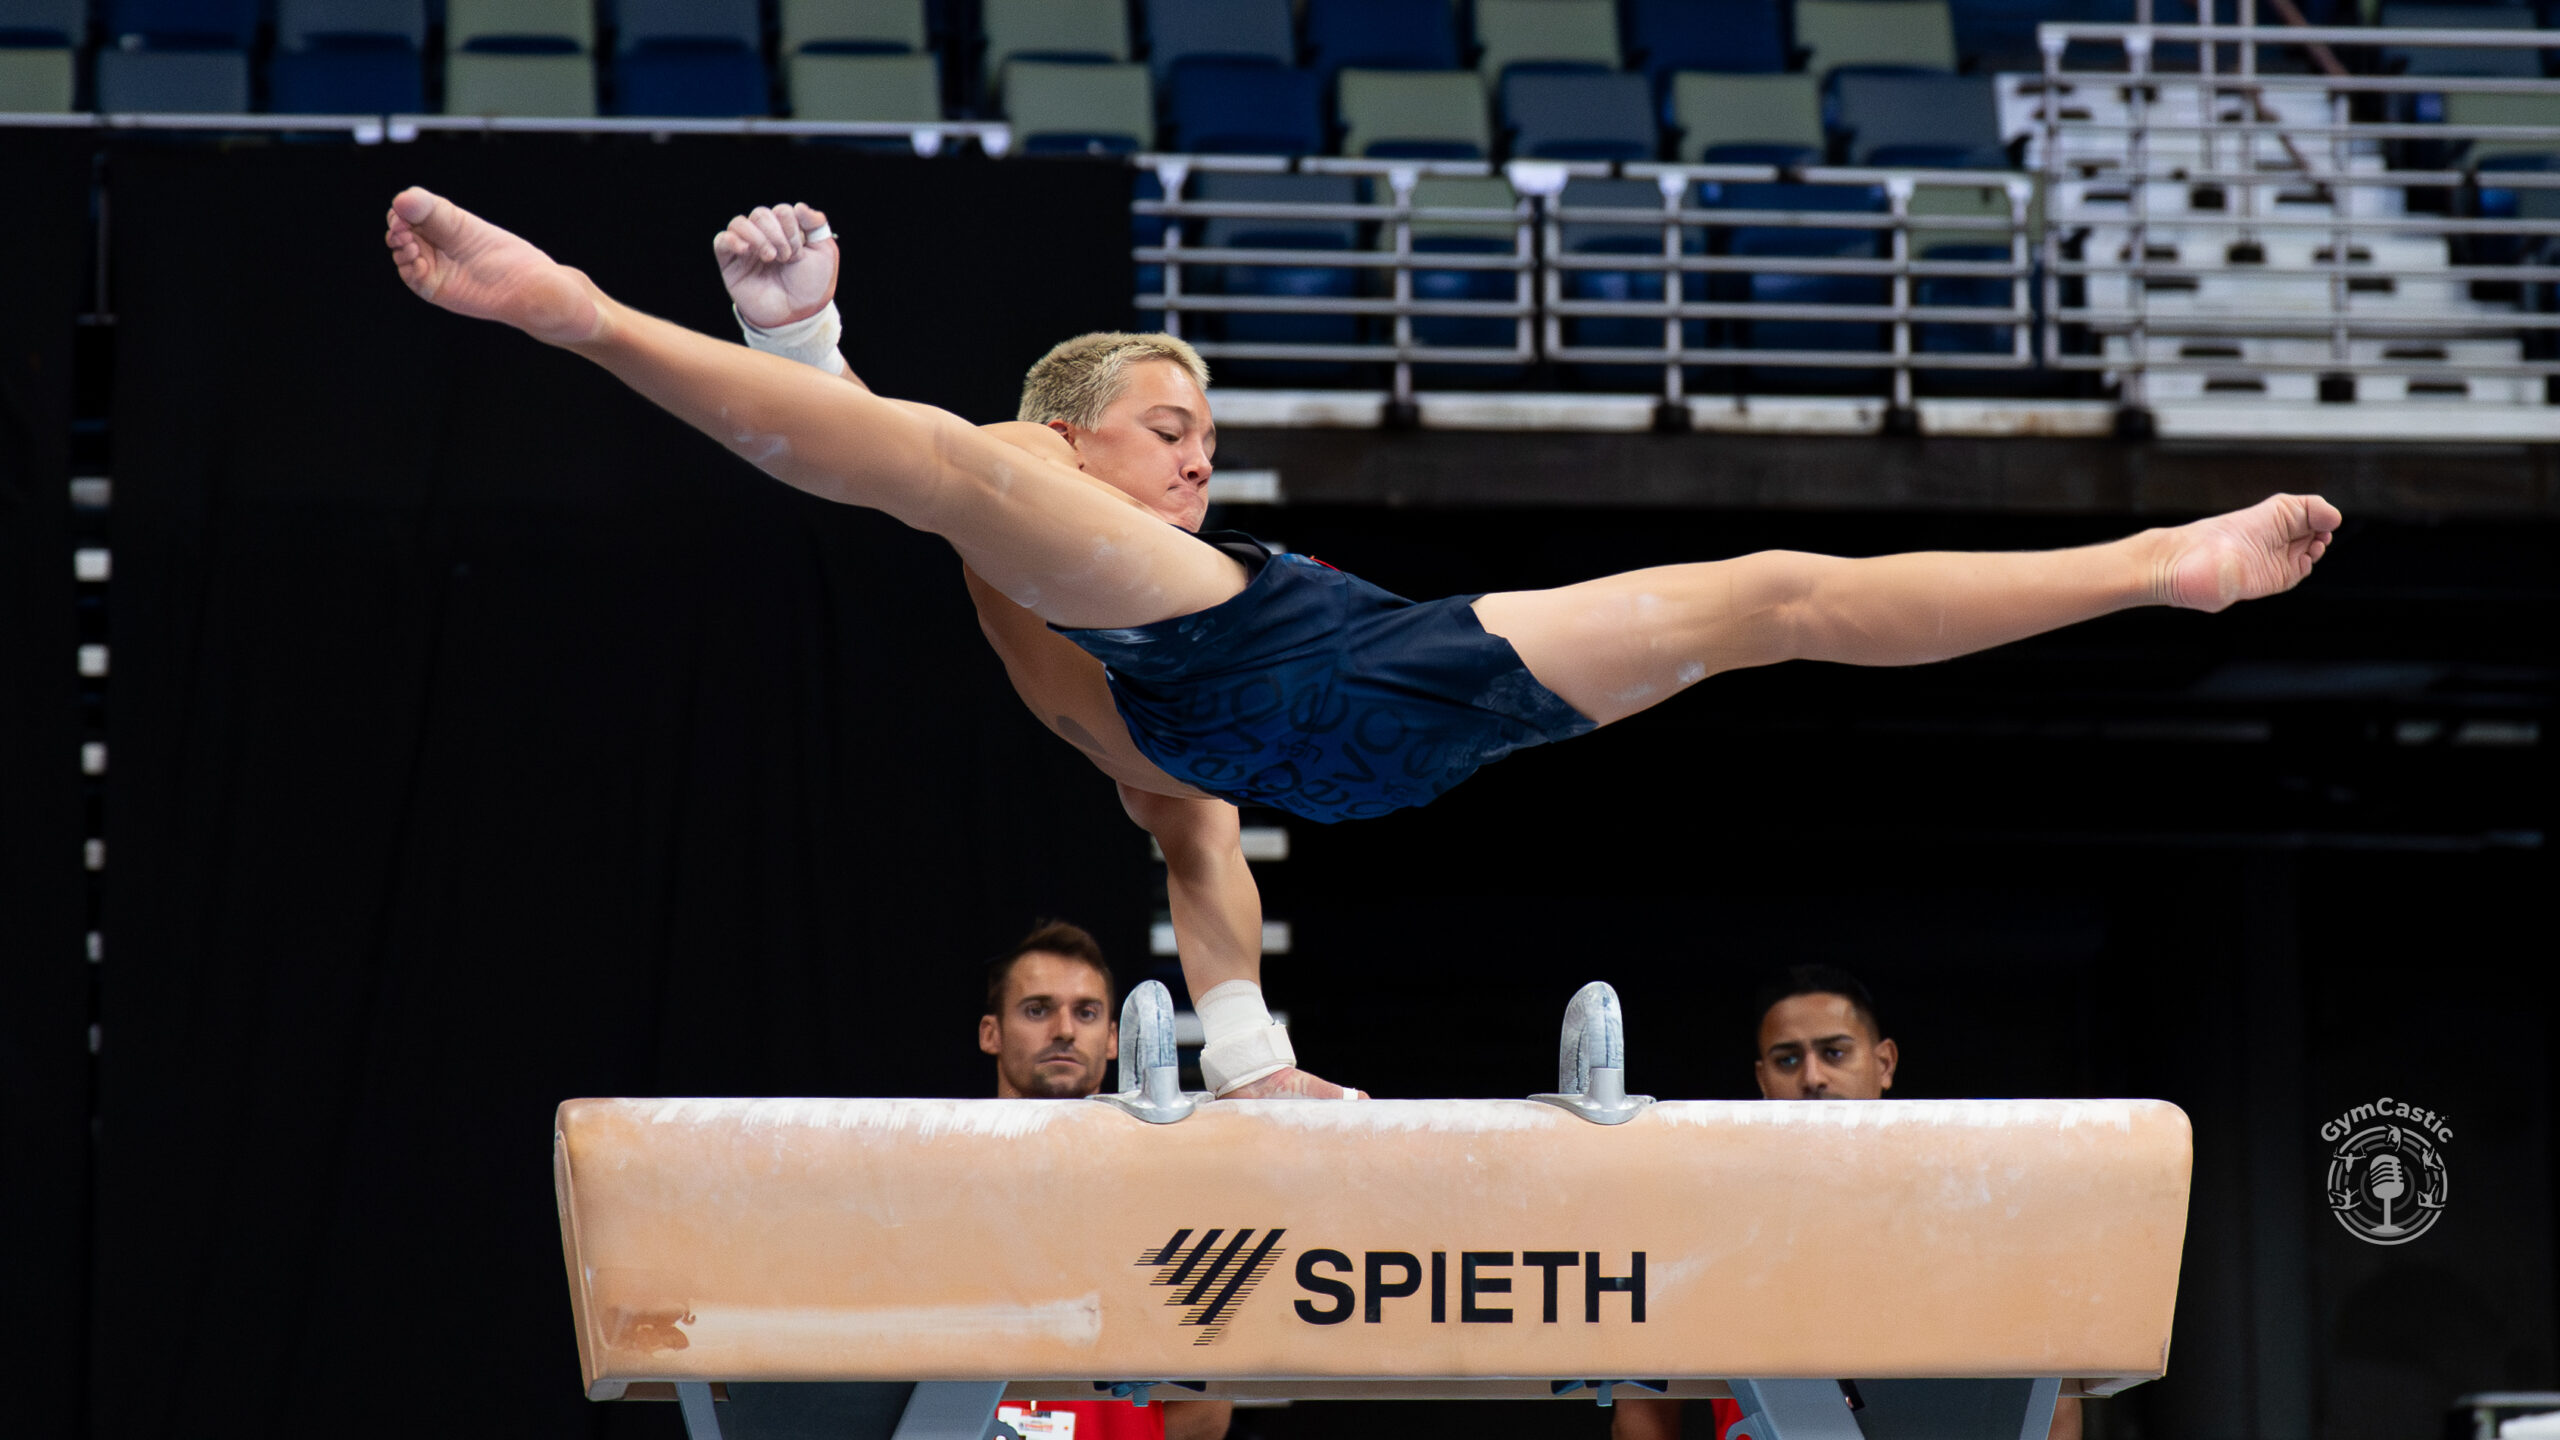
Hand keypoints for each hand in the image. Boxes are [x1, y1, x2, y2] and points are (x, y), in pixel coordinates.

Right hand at [714, 202, 837, 328]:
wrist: (797, 315)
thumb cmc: (811, 286)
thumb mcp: (825, 253)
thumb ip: (816, 224)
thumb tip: (799, 206)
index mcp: (786, 231)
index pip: (781, 211)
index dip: (791, 227)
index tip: (799, 251)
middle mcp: (765, 237)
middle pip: (760, 213)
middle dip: (776, 232)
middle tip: (786, 256)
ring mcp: (747, 249)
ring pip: (740, 223)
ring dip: (757, 236)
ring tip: (770, 257)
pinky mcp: (731, 264)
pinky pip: (721, 241)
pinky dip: (731, 240)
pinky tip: (745, 250)